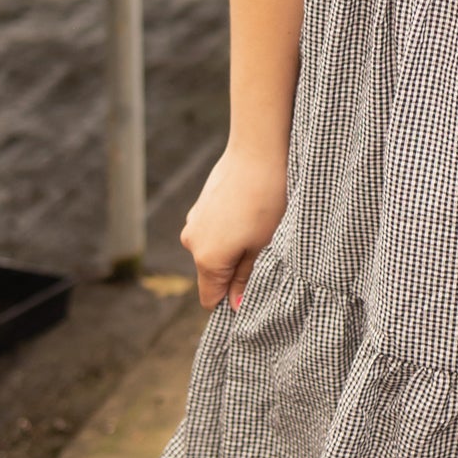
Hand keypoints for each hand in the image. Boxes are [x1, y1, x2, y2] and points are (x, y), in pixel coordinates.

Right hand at [179, 144, 287, 311]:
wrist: (258, 151)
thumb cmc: (266, 201)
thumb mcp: (262, 245)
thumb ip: (245, 277)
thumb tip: (235, 305)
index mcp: (207, 260)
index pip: (211, 298)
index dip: (232, 299)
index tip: (254, 288)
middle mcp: (191, 243)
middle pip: (212, 273)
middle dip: (235, 270)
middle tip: (264, 250)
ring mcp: (193, 221)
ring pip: (213, 249)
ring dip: (232, 246)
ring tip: (258, 226)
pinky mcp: (199, 204)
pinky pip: (212, 229)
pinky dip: (228, 228)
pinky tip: (249, 210)